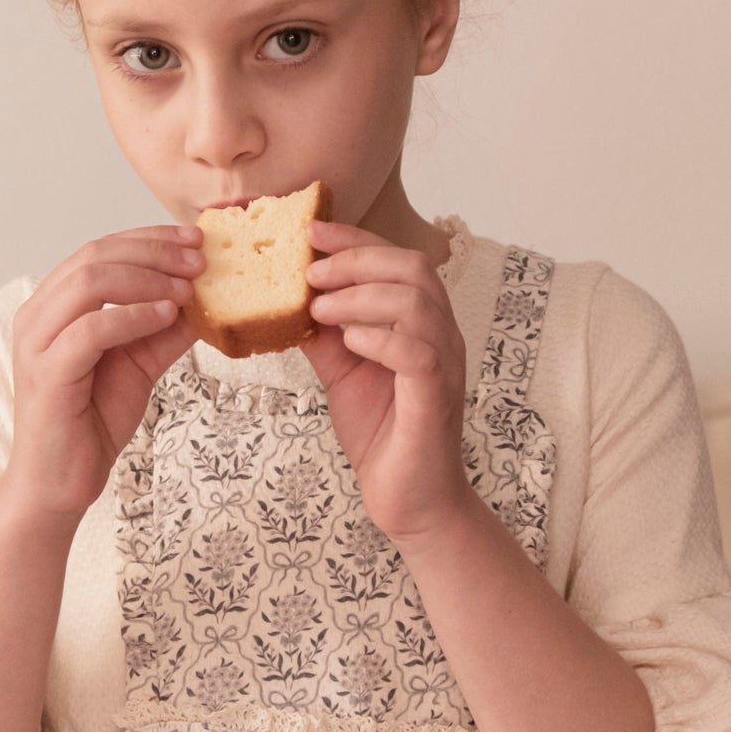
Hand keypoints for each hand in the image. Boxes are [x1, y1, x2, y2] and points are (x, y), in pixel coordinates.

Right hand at [0, 224, 203, 524]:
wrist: (61, 481)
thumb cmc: (91, 421)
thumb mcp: (141, 363)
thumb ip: (164, 328)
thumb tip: (208, 296)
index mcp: (54, 304)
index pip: (100, 249)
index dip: (150, 239)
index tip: (195, 241)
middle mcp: (38, 314)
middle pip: (95, 255)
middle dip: (154, 252)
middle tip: (199, 260)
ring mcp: (37, 342)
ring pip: (90, 283)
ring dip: (147, 279)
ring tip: (187, 289)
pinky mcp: (47, 372)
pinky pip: (91, 329)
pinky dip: (133, 316)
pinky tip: (166, 316)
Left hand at [300, 221, 480, 543]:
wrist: (409, 500)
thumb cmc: (383, 434)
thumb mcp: (342, 372)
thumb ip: (325, 334)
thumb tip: (287, 297)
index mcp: (421, 323)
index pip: (396, 260)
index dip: (354, 239)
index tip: (311, 231)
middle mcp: (440, 336)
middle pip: (413, 268)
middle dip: (357, 259)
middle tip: (311, 273)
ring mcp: (443, 366)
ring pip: (416, 304)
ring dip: (361, 296)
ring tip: (320, 308)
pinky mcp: (434, 399)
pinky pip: (418, 353)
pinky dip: (380, 338)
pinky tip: (349, 342)